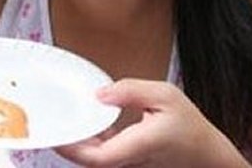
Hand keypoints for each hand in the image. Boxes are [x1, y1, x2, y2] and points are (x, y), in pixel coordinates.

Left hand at [55, 79, 248, 167]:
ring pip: (92, 158)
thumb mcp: (165, 95)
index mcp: (137, 146)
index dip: (70, 146)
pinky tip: (83, 122)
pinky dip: (88, 140)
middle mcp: (128, 161)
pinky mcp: (126, 164)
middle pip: (86, 159)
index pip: (95, 156)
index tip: (52, 130)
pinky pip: (100, 155)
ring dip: (75, 140)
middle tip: (45, 119)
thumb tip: (99, 94)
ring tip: (59, 117)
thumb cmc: (189, 126)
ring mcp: (126, 165)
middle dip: (65, 140)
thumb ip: (131, 91)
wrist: (206, 154)